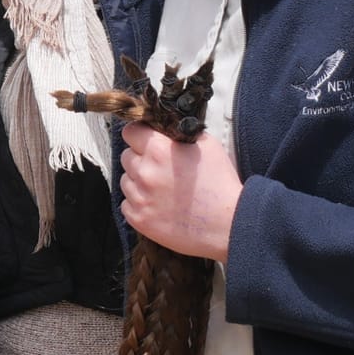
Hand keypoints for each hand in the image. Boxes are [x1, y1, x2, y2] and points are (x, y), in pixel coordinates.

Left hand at [119, 124, 241, 262]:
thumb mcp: (207, 146)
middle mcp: (145, 172)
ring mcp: (140, 198)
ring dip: (138, 182)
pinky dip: (139, 204)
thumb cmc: (220, 184)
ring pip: (126, 181)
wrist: (227, 224)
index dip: (140, 135)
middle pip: (126, 156)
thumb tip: (165, 130)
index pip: (130, 132)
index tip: (146, 141)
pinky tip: (159, 205)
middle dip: (140, 159)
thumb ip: (180, 134)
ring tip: (162, 189)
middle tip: (160, 168)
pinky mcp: (139, 219)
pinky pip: (127, 204)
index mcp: (159, 151)